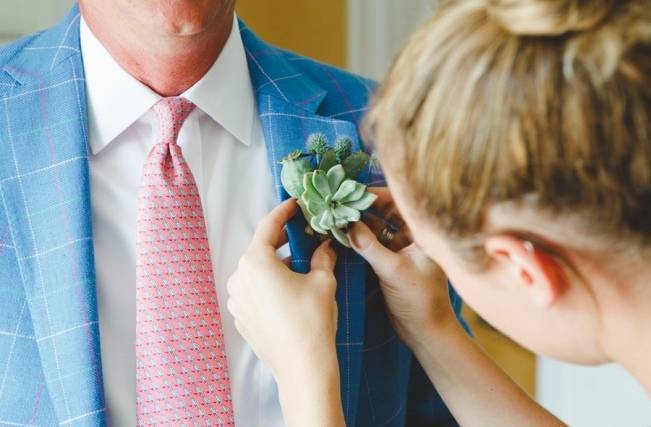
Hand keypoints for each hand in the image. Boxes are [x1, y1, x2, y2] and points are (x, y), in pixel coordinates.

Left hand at [226, 199, 339, 384]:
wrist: (302, 368)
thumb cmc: (312, 320)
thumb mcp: (323, 281)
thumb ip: (322, 256)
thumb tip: (325, 245)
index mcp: (255, 262)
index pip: (268, 226)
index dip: (284, 211)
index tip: (295, 203)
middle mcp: (239, 277)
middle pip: (260, 248)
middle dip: (282, 240)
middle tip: (304, 234)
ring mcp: (236, 299)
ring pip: (256, 271)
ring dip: (276, 264)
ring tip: (300, 265)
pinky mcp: (240, 317)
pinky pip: (254, 291)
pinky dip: (269, 284)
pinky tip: (289, 290)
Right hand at [349, 188, 456, 349]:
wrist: (425, 331)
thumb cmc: (420, 300)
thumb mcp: (394, 270)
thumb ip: (370, 247)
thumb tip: (348, 225)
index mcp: (422, 233)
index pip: (400, 203)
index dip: (376, 196)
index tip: (352, 193)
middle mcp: (413, 237)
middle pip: (386, 213)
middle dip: (364, 208)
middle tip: (340, 203)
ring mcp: (401, 250)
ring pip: (378, 229)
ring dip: (360, 224)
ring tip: (337, 217)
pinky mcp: (390, 263)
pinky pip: (373, 245)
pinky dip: (360, 240)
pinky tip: (342, 236)